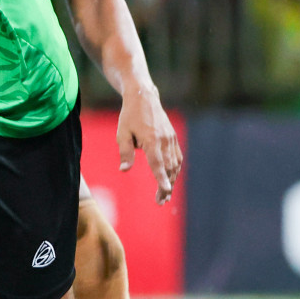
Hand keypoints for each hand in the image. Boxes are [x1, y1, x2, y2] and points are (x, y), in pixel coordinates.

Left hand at [116, 83, 182, 204]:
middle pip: (168, 168)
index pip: (158, 164)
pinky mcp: (173, 137)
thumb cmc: (130, 116)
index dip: (161, 180)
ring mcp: (171, 138)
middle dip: (166, 186)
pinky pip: (177, 157)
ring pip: (175, 164)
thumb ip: (125, 153)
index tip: (165, 192)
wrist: (144, 97)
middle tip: (160, 201)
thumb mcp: (122, 133)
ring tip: (165, 195)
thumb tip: (124, 170)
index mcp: (152, 140)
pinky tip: (170, 179)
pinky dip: (175, 169)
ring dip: (171, 180)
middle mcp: (165, 140)